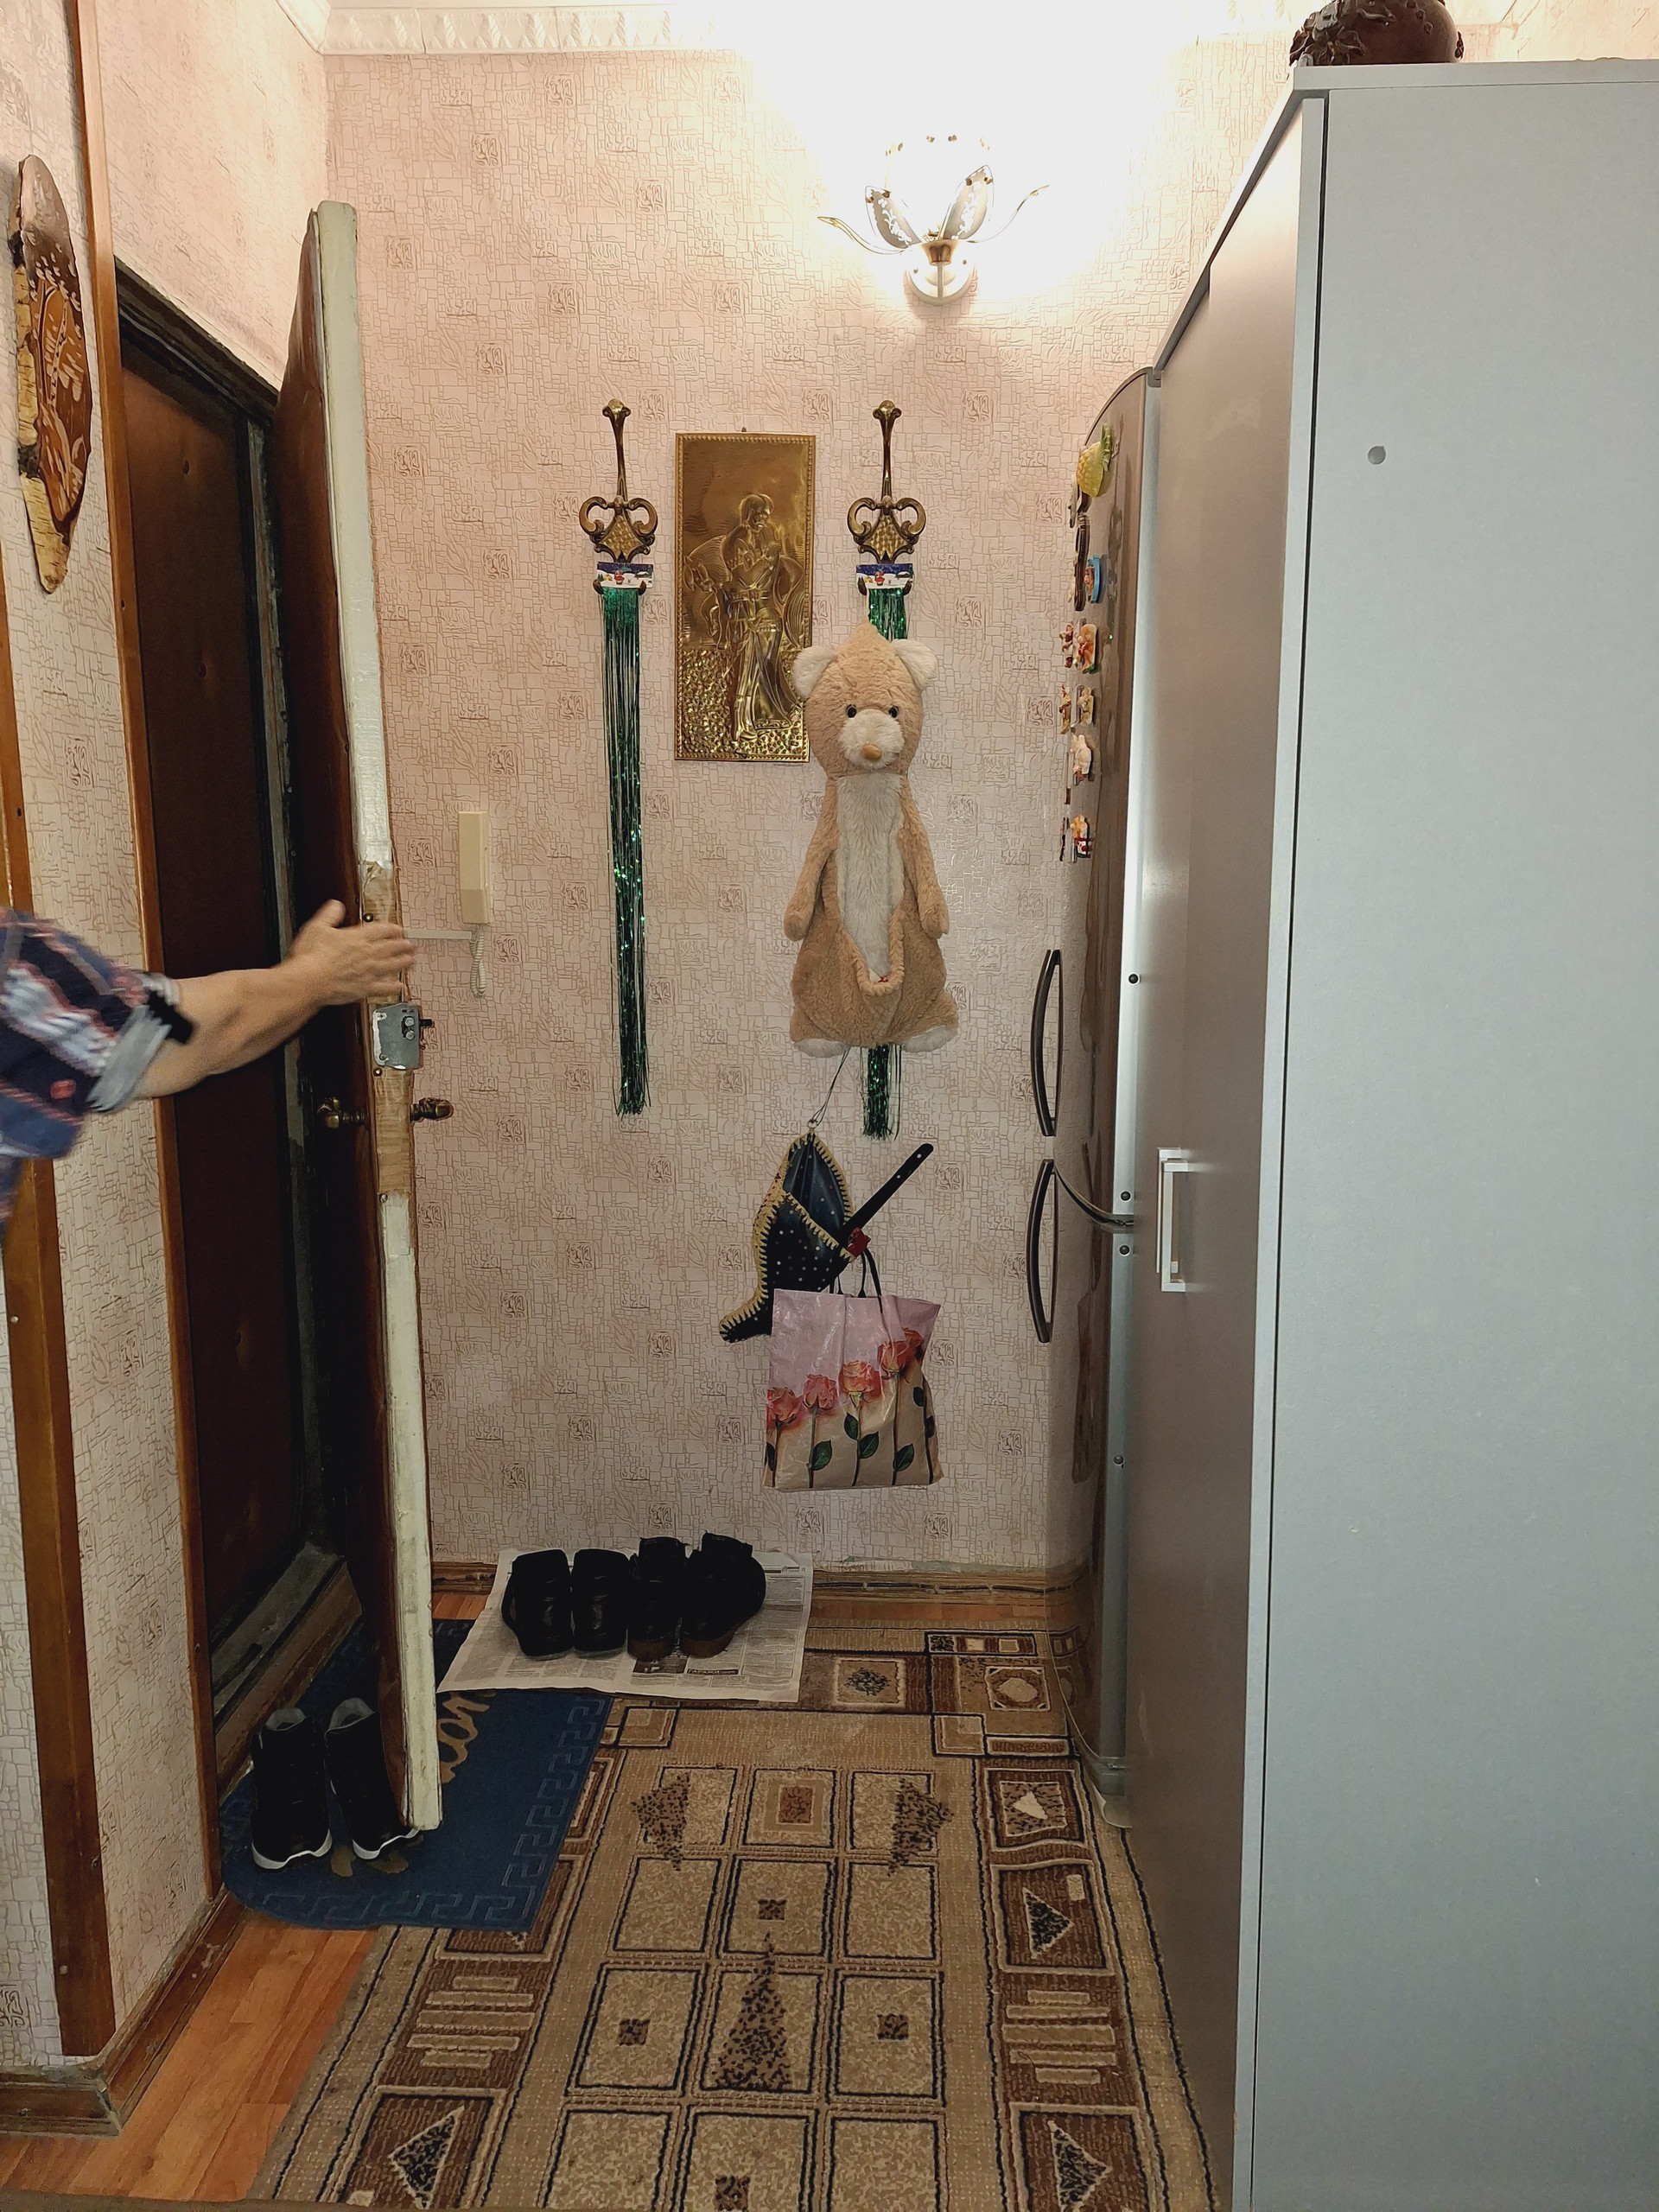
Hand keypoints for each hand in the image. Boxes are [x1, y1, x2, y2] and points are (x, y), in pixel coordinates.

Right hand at [288, 900, 415, 1005]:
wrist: (310, 980)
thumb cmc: (312, 956)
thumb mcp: (317, 927)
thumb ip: (329, 915)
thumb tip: (336, 906)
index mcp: (358, 937)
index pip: (381, 930)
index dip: (392, 929)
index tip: (398, 929)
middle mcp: (367, 954)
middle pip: (391, 947)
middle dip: (402, 945)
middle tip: (410, 945)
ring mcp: (368, 972)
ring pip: (392, 966)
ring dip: (403, 962)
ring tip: (410, 961)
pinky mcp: (365, 989)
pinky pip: (384, 988)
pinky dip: (393, 988)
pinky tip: (399, 987)